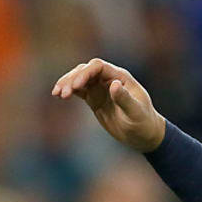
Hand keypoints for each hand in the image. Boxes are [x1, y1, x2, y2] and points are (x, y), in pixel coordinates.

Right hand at [51, 58, 165, 152]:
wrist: (144, 134)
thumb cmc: (143, 122)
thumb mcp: (135, 112)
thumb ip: (124, 99)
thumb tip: (113, 85)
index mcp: (120, 77)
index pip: (98, 67)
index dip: (85, 73)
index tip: (75, 87)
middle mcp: (109, 79)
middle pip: (85, 70)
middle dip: (72, 79)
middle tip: (62, 94)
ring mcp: (100, 88)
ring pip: (79, 78)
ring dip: (67, 83)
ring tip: (56, 94)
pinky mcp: (94, 99)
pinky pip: (79, 90)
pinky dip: (68, 91)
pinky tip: (58, 95)